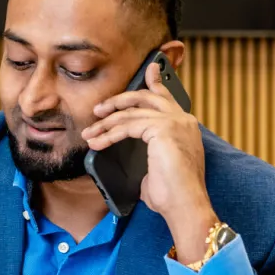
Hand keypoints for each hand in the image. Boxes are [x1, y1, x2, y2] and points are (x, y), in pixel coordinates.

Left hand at [81, 60, 215, 255]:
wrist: (185, 207)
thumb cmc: (173, 195)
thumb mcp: (157, 167)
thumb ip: (148, 153)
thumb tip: (130, 156)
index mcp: (185, 126)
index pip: (166, 97)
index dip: (156, 81)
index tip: (150, 68)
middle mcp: (183, 119)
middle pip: (145, 97)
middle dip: (118, 100)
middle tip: (99, 108)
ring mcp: (175, 122)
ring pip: (131, 113)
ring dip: (105, 124)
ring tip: (89, 133)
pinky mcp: (163, 129)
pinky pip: (127, 126)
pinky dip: (109, 135)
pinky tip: (98, 142)